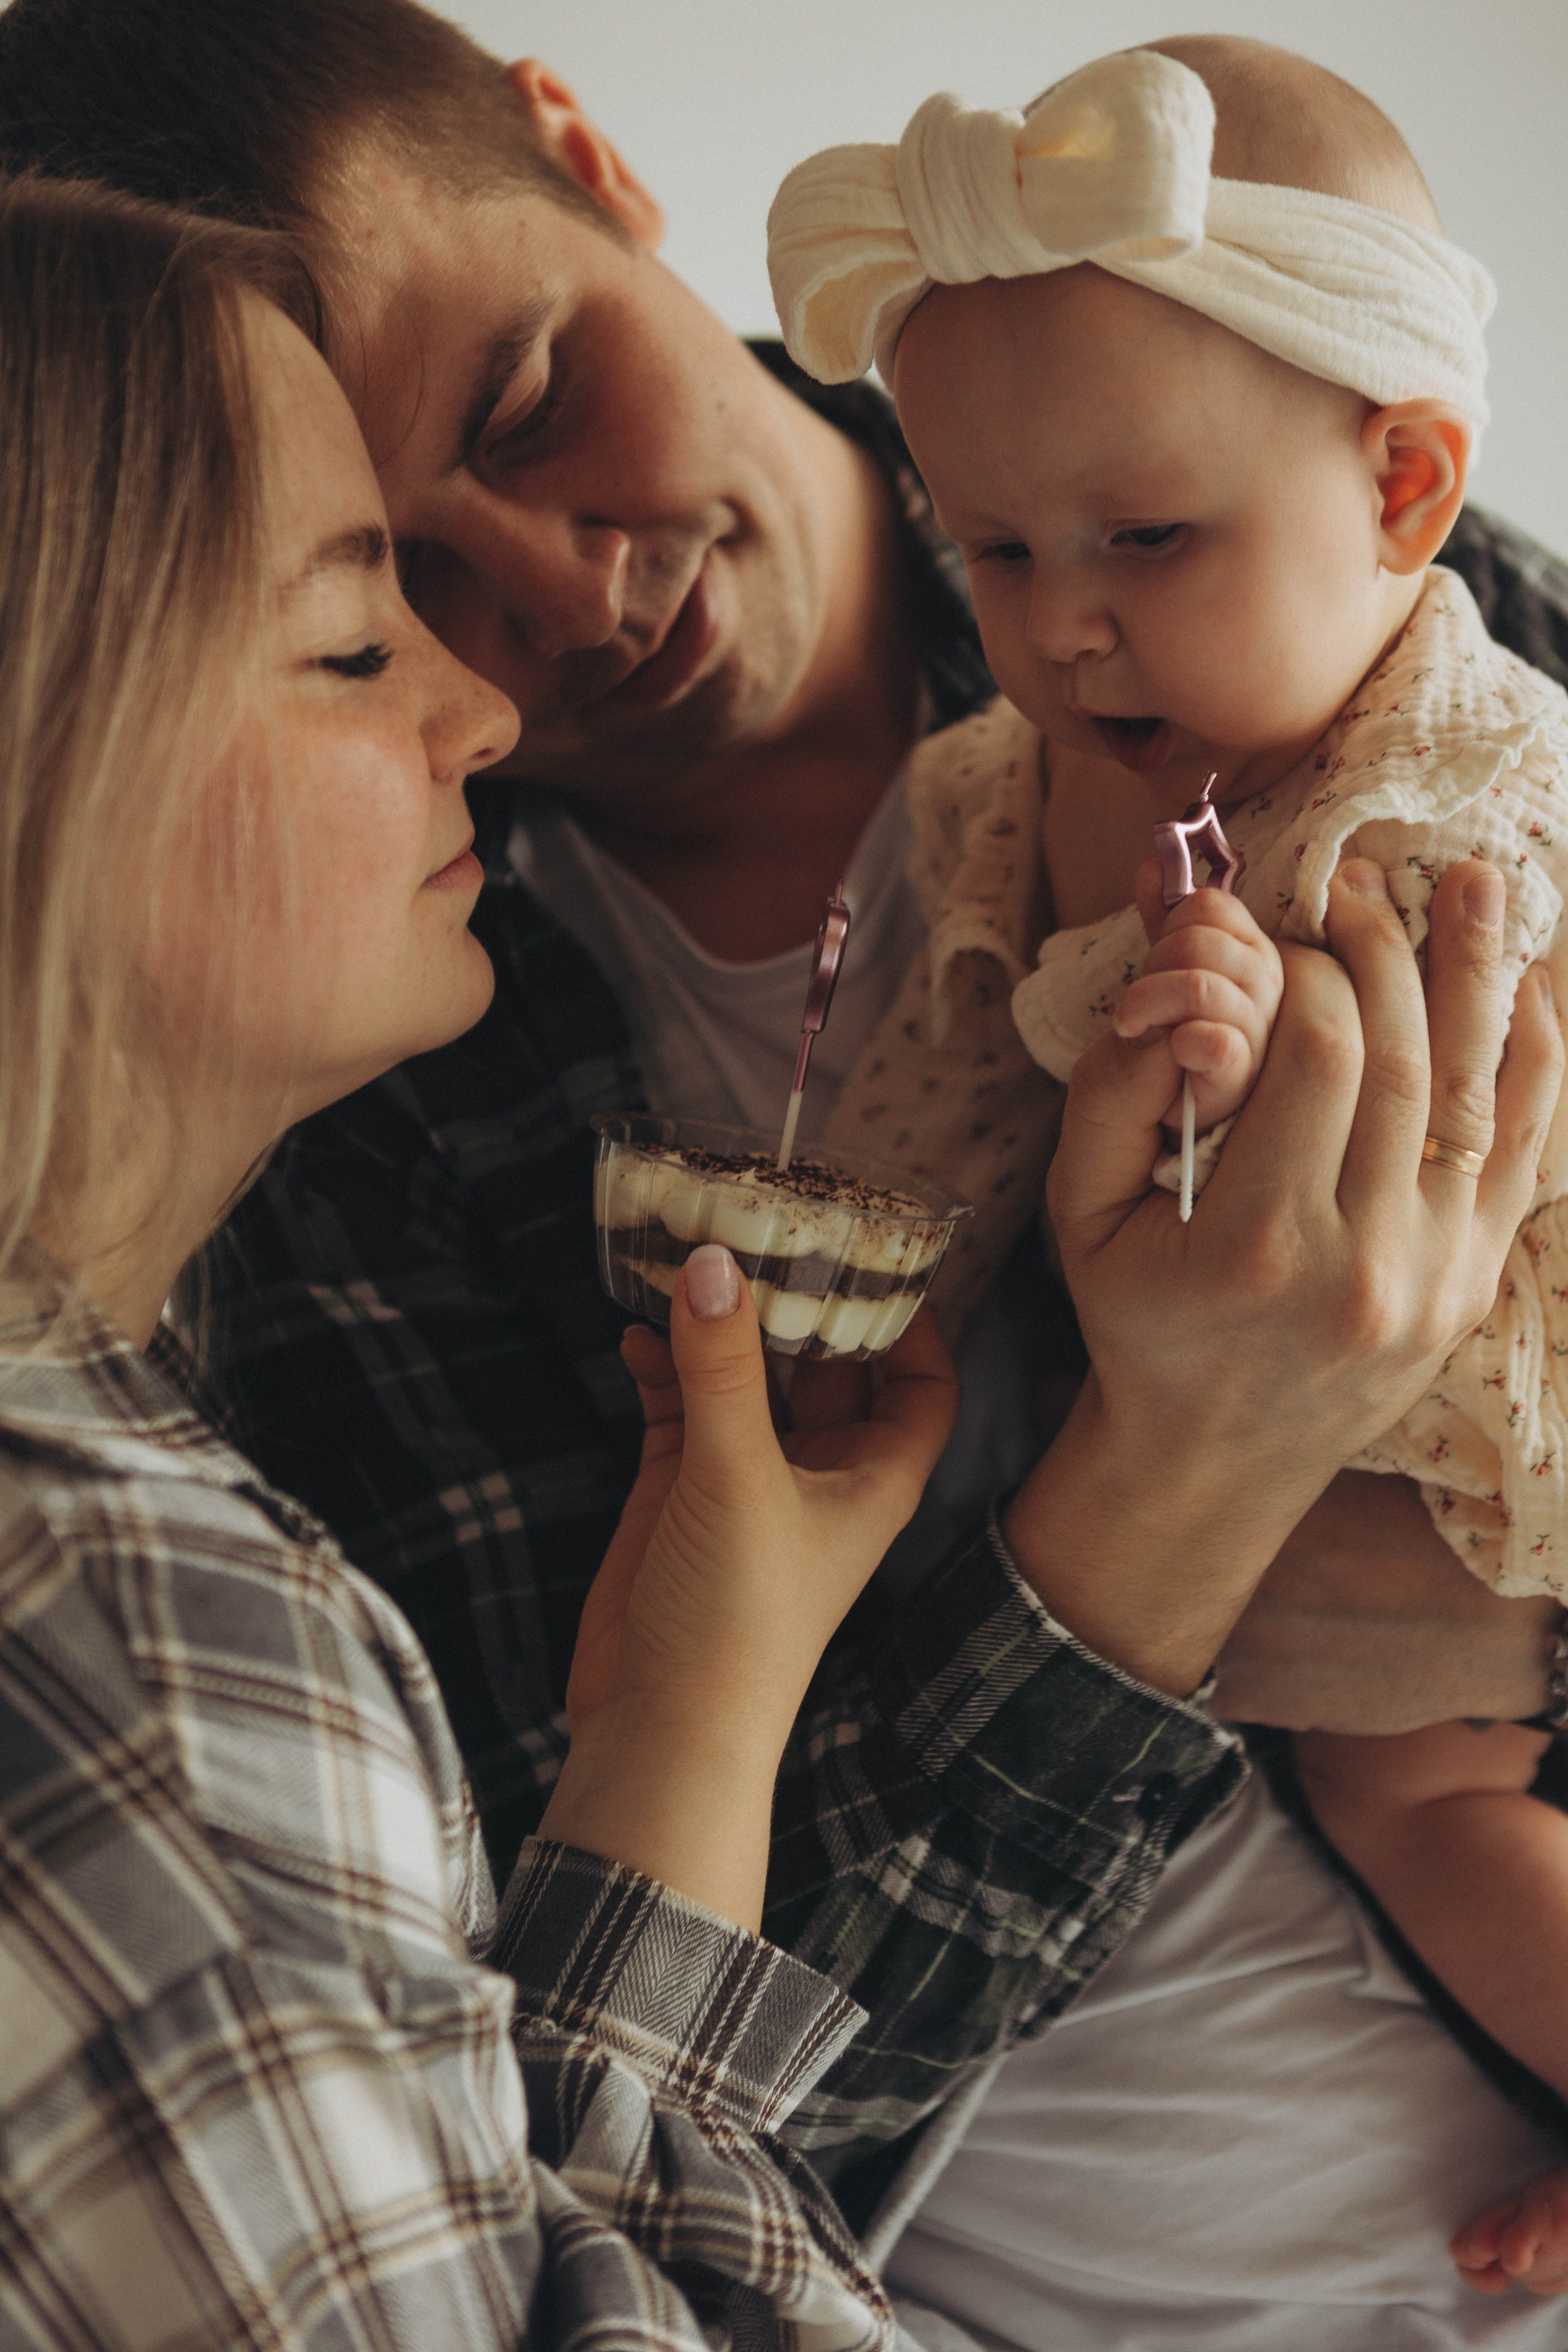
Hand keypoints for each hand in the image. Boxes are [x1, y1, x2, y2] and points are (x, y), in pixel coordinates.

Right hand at [539, 1245, 957, 1926]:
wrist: (661, 1729)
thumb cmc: (737, 1625)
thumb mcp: (737, 1479)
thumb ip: (722, 1369)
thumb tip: (714, 1265)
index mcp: (873, 1476)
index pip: (924, 1383)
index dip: (916, 1320)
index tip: (882, 1250)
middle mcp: (819, 1473)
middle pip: (827, 1365)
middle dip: (799, 1301)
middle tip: (768, 1223)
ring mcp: (746, 1480)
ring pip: (744, 1377)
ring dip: (719, 1324)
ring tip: (687, 1257)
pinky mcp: (680, 1492)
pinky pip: (679, 1403)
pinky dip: (661, 1363)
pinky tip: (634, 1328)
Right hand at [1004, 859, 1561, 1695]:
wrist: (1211, 1457)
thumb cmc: (1136, 1316)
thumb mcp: (1079, 1212)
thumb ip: (1114, 1093)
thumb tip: (1180, 990)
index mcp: (1257, 1247)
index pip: (1316, 1055)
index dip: (1303, 970)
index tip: (1276, 936)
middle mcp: (1364, 1266)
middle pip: (1401, 1059)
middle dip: (1381, 950)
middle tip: (1354, 884)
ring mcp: (1435, 1279)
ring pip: (1475, 1091)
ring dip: (1475, 971)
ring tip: (1467, 879)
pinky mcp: (1472, 1283)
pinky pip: (1523, 1149)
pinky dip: (1531, 1057)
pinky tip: (1526, 983)